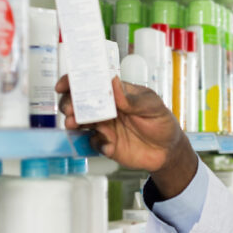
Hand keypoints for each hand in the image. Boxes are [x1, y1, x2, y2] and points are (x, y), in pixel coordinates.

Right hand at [56, 76, 197, 196]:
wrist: (168, 151)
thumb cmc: (161, 122)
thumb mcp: (152, 106)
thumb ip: (132, 98)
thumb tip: (113, 83)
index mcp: (116, 93)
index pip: (92, 82)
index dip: (74, 81)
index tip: (63, 85)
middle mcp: (106, 108)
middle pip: (79, 102)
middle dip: (70, 103)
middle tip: (70, 109)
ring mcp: (104, 126)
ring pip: (80, 121)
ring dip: (74, 122)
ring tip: (74, 124)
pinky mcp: (105, 144)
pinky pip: (93, 143)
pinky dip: (97, 143)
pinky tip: (109, 146)